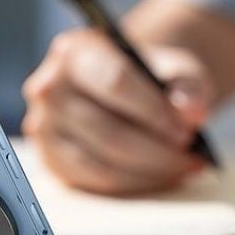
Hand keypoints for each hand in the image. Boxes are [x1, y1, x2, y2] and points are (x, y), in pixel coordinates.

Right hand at [22, 28, 213, 194]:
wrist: (124, 88)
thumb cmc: (147, 75)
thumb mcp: (174, 68)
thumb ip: (187, 86)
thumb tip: (190, 112)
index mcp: (76, 51)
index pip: (115, 82)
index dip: (154, 111)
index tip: (185, 131)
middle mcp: (50, 87)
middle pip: (108, 131)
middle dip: (156, 150)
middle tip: (189, 157)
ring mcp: (44, 126)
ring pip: (101, 163)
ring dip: (148, 172)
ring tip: (181, 167)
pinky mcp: (50, 159)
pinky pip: (94, 182)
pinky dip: (132, 183)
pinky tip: (159, 176)